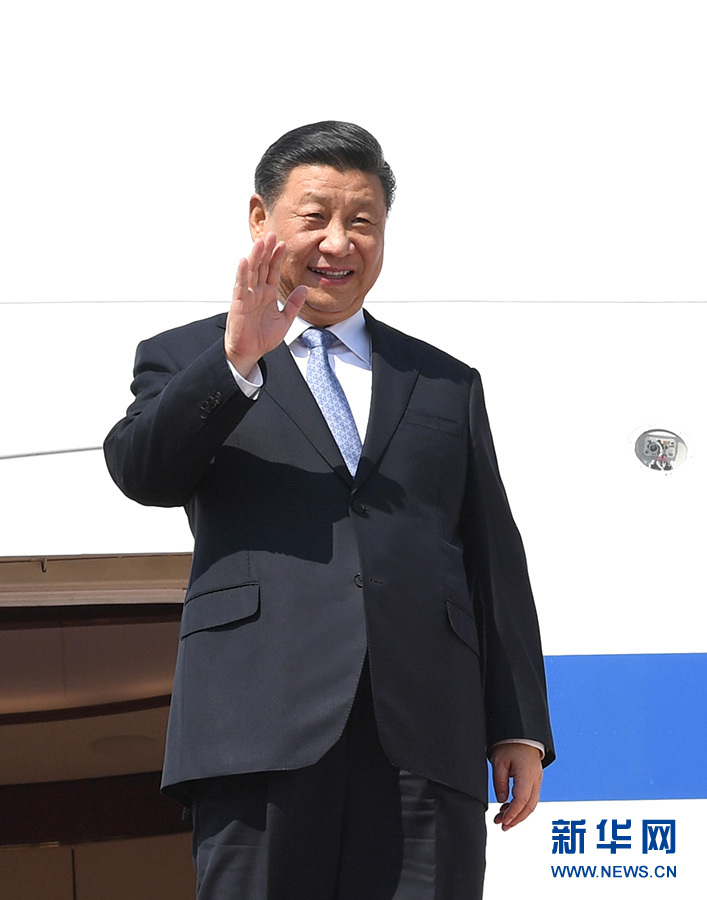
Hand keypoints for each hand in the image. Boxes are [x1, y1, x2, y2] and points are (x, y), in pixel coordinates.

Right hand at [225, 232, 307, 375]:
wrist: (249, 353)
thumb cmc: (262, 338)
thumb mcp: (285, 320)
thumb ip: (294, 304)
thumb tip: (304, 289)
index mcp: (267, 294)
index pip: (272, 271)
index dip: (277, 257)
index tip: (283, 243)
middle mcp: (257, 292)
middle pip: (261, 266)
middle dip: (266, 251)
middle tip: (271, 234)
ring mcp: (247, 296)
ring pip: (251, 272)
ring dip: (255, 257)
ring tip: (260, 242)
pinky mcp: (239, 304)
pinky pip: (240, 286)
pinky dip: (242, 274)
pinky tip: (244, 261)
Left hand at [491, 743, 542, 830]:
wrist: (521, 734)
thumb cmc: (510, 744)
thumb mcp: (499, 761)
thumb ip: (500, 782)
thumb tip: (501, 800)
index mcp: (527, 773)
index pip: (521, 799)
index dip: (513, 813)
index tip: (503, 821)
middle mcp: (536, 779)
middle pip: (529, 806)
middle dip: (517, 818)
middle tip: (503, 826)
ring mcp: (537, 780)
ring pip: (531, 804)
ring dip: (518, 814)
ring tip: (503, 819)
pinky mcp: (535, 780)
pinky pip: (530, 797)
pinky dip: (521, 806)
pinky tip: (509, 809)